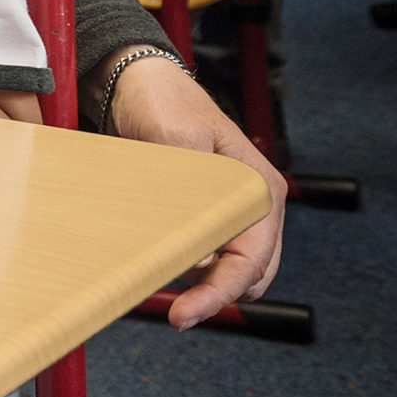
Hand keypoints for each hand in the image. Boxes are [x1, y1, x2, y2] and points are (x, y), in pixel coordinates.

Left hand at [106, 51, 286, 327]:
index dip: (221, 292)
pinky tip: (163, 270)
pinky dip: (193, 271)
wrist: (136, 82)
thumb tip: (198, 247)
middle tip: (176, 314)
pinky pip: (209, 254)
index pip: (253, 258)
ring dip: (206, 287)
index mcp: (260, 187)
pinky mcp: (207, 213)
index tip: (184, 314)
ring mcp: (233, 209)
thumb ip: (190, 189)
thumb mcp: (175, 137)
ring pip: (232, 270)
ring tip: (167, 295)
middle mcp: (255, 203)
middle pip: (251, 274)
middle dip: (217, 296)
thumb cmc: (161, 101)